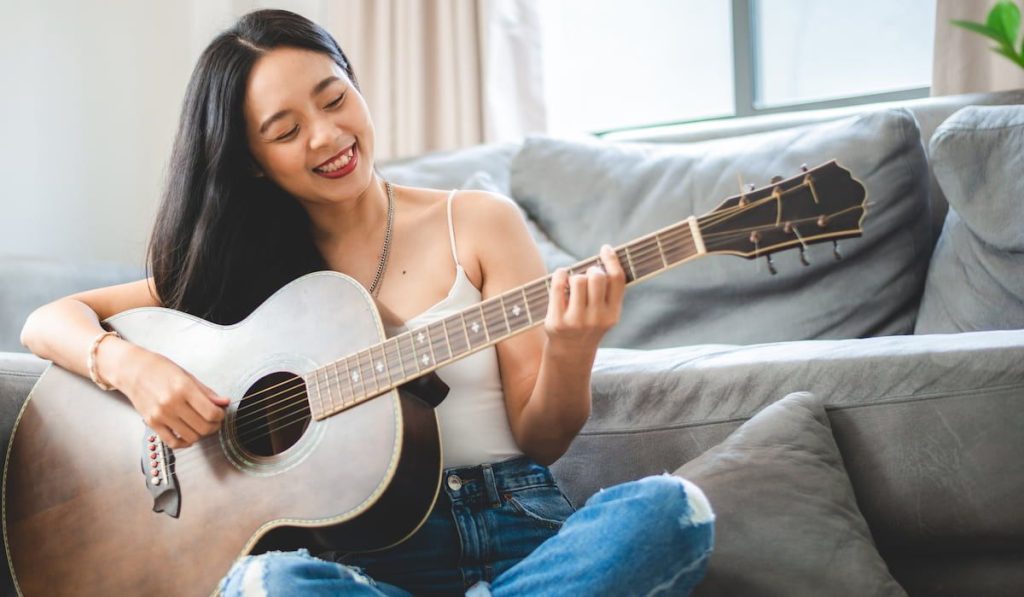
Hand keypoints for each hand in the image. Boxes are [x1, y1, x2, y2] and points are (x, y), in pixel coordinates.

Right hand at [103, 341, 229, 448]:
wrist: (132, 370)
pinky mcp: (152, 423)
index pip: (211, 412)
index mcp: (183, 388)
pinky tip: (188, 435)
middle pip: (203, 427)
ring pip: (191, 437)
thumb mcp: (187, 376)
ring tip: (201, 426)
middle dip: (214, 426)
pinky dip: (184, 442)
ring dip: (201, 435)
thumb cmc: (160, 369)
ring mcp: (160, 415)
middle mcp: (171, 403)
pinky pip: (173, 442)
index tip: (220, 413)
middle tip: (215, 421)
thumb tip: (224, 403)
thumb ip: (206, 392)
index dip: (220, 416)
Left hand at [545, 244, 624, 351]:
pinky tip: (561, 276)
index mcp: (613, 314)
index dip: (612, 259)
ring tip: (573, 285)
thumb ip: (608, 292)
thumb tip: (606, 256)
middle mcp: (597, 319)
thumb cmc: (588, 324)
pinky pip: (558, 286)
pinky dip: (559, 275)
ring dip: (574, 276)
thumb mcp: (605, 313)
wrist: (570, 353)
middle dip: (591, 270)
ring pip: (578, 280)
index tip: (605, 249)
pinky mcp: (557, 322)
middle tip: (587, 276)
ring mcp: (576, 321)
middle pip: (597, 276)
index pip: (617, 279)